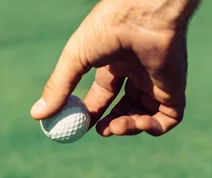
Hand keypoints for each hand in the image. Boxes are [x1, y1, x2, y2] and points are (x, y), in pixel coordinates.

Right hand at [31, 0, 200, 136]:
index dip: (93, 113)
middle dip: (112, 123)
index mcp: (116, 62)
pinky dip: (151, 128)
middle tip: (101, 131)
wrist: (144, 13)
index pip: (104, 95)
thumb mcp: (75, 60)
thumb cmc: (108, 27)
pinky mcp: (174, 90)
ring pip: (145, 116)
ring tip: (114, 127)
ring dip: (128, 127)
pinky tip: (136, 123)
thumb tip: (37, 115)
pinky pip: (167, 120)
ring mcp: (157, 81)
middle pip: (125, 107)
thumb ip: (58, 87)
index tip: (80, 126)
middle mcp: (138, 72)